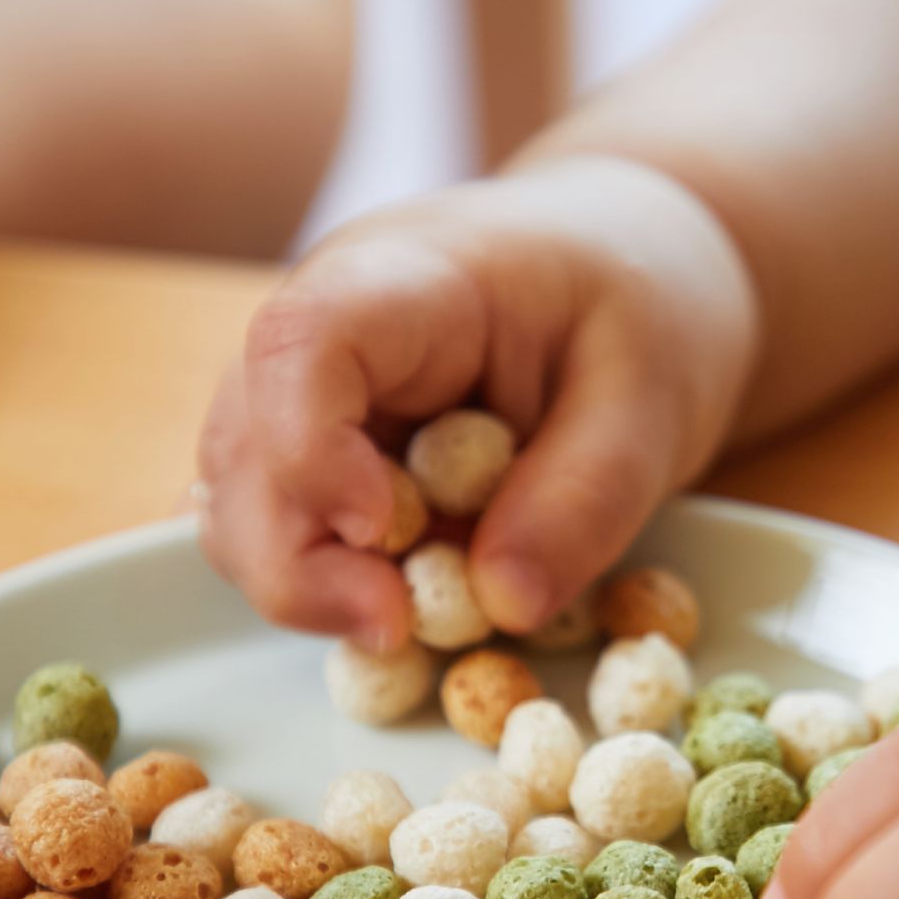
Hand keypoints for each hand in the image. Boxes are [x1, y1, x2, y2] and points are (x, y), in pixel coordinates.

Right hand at [197, 154, 758, 646]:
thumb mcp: (654, 398)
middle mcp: (323, 335)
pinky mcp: (315, 459)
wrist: (622, 270)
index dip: (308, 448)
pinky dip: (333, 586)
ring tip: (427, 612)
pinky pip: (283, 535)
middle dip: (300, 565)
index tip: (377, 532)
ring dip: (315, 585)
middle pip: (244, 452)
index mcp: (406, 282)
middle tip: (400, 628)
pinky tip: (410, 595)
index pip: (302, 343)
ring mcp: (304, 398)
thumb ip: (587, 496)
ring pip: (243, 509)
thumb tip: (502, 604)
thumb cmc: (640, 305)